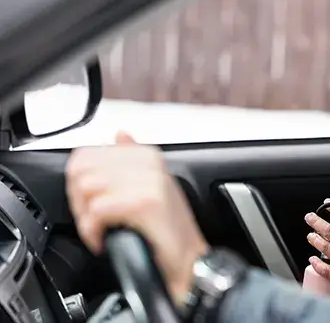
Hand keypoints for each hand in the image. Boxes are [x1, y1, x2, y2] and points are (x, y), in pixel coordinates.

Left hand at [65, 131, 209, 303]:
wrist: (187, 260)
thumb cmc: (167, 230)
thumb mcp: (151, 187)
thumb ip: (132, 160)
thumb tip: (120, 135)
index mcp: (147, 155)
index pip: (84, 155)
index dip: (77, 183)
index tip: (89, 203)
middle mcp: (149, 163)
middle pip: (81, 171)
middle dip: (78, 200)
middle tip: (94, 220)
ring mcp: (149, 181)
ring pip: (86, 189)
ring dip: (85, 217)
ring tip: (100, 229)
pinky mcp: (146, 202)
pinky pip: (97, 210)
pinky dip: (93, 231)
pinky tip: (104, 239)